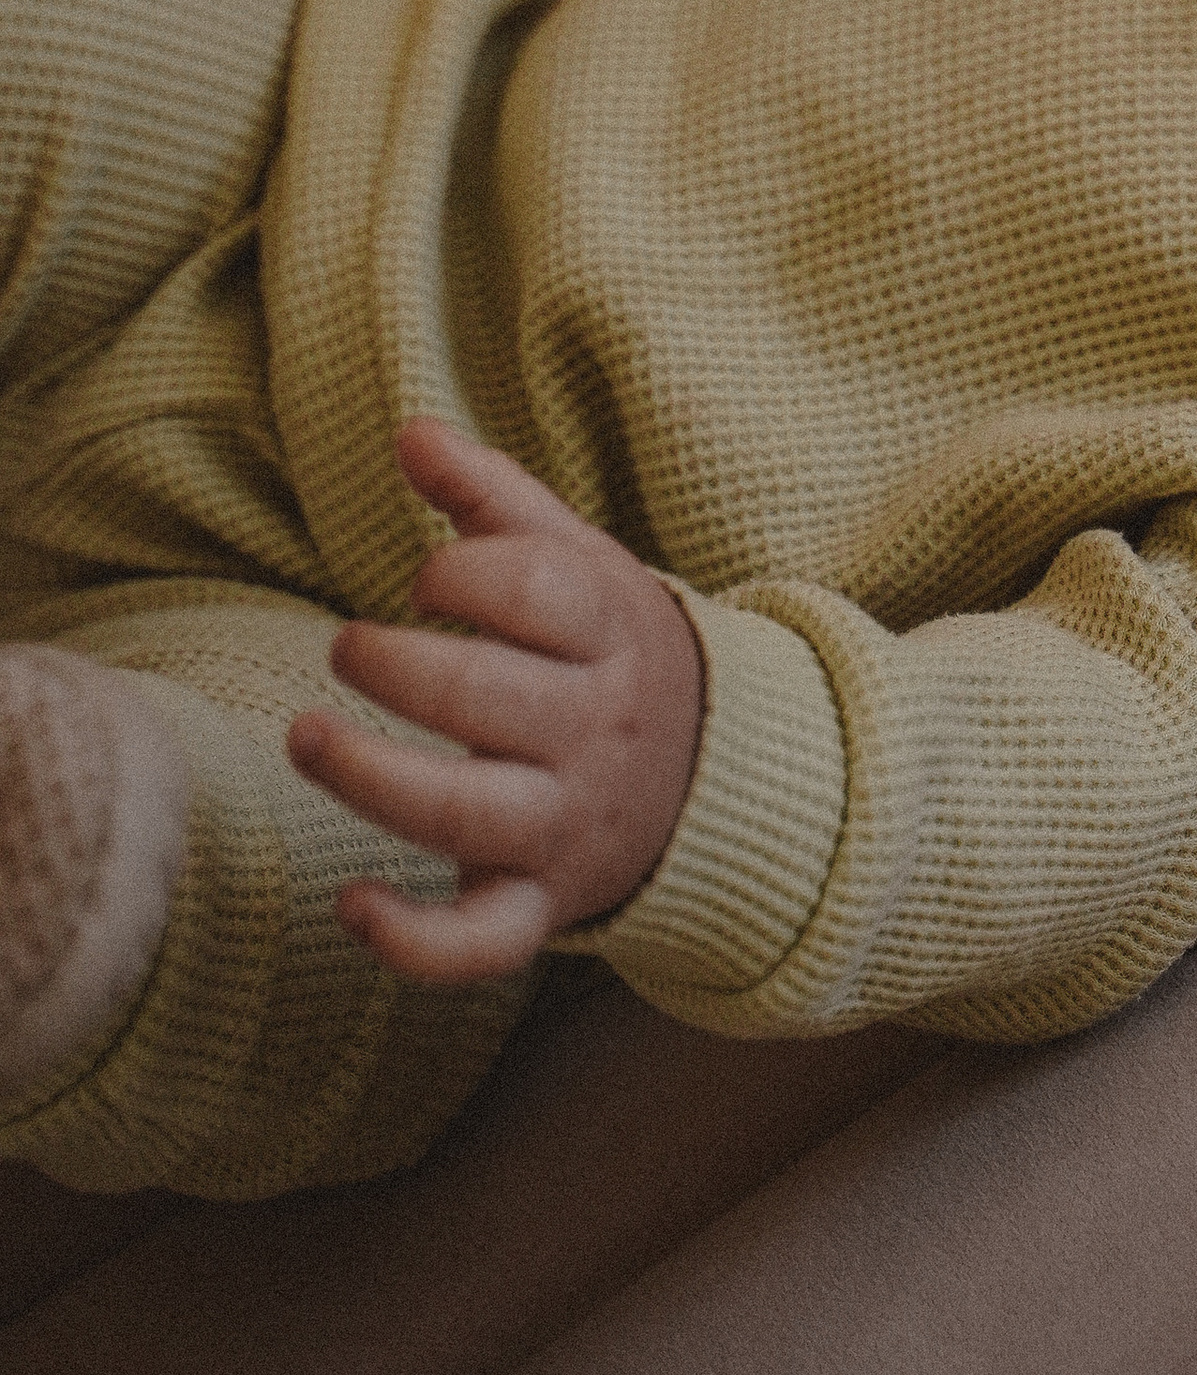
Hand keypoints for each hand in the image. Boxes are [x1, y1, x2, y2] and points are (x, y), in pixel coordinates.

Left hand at [286, 417, 705, 986]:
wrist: (711, 774)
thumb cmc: (606, 649)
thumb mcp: (577, 561)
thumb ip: (492, 496)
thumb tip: (409, 431)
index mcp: (612, 633)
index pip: (535, 592)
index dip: (458, 572)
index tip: (430, 578)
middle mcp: (596, 731)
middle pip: (487, 699)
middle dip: (398, 666)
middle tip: (348, 648)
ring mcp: (569, 823)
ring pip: (468, 815)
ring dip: (371, 779)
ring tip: (306, 735)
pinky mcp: (541, 902)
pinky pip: (484, 943)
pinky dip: (414, 940)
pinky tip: (351, 904)